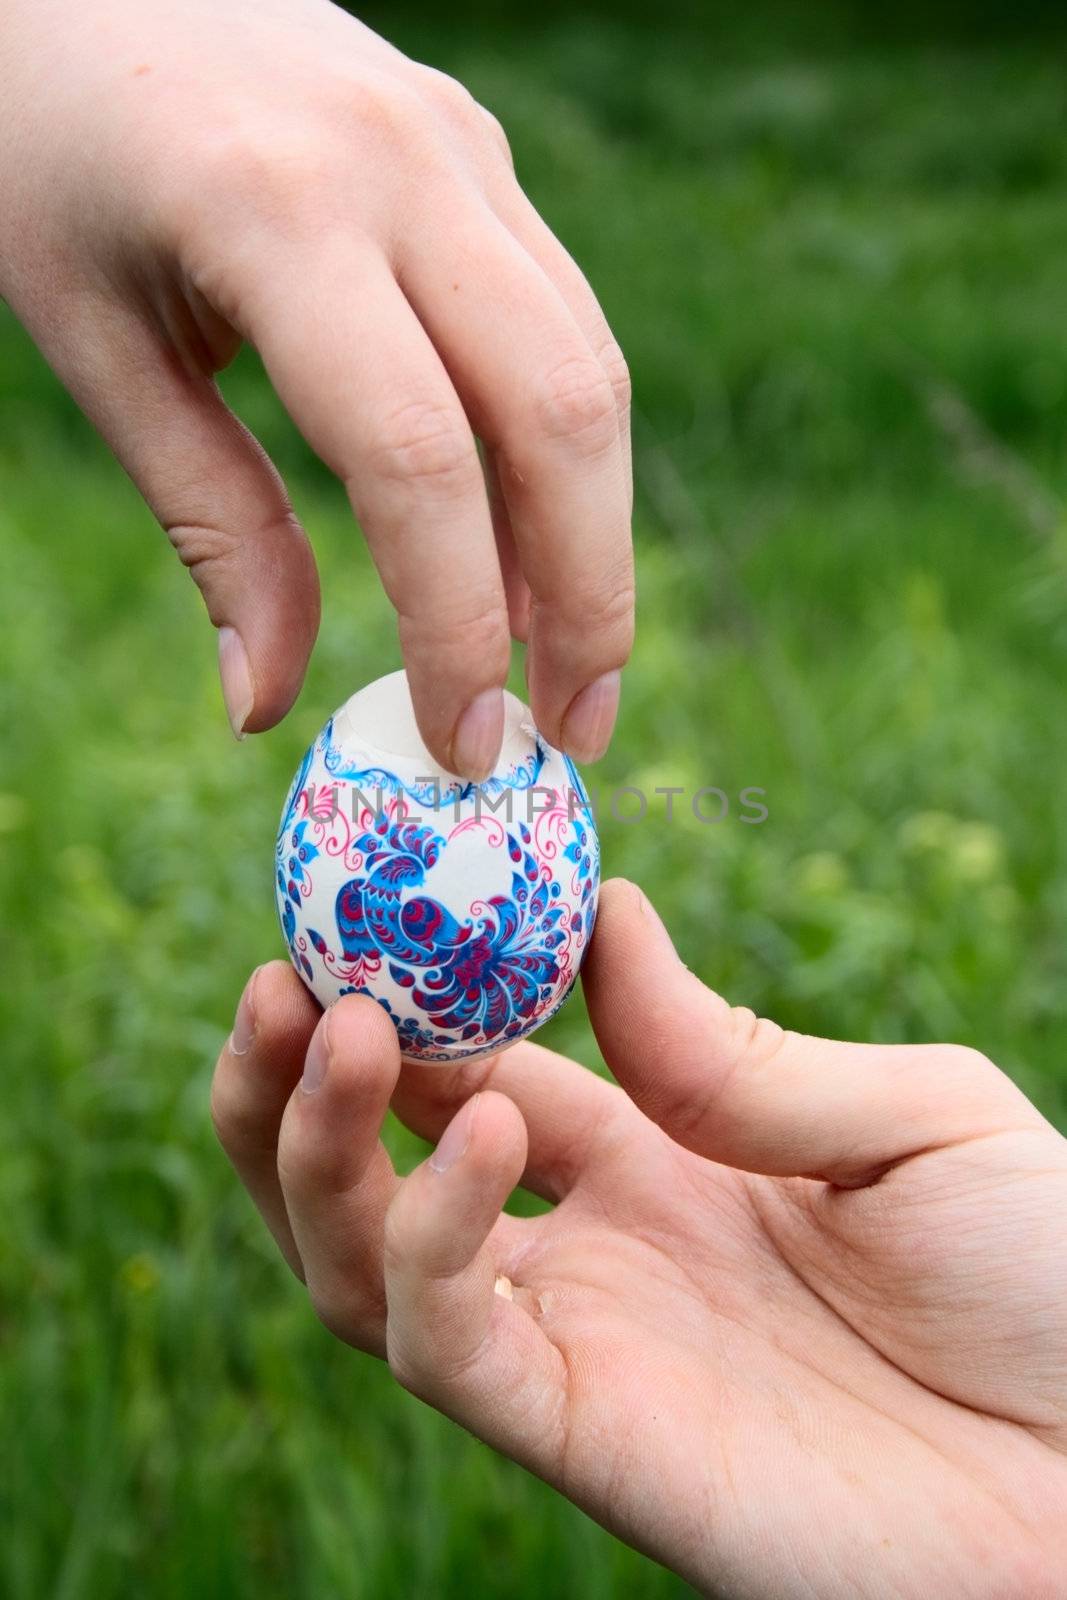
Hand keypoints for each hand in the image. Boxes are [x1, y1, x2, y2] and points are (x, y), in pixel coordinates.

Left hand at [0, 0, 631, 774]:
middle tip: (575, 729)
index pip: (418, 457)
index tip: (464, 742)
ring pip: (588, 367)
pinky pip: (559, 319)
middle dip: (589, 596)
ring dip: (593, 532)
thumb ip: (205, 523)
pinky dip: (560, 451)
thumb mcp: (95, 345)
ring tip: (562, 659)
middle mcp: (401, 164)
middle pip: (561, 411)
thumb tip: (266, 703)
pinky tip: (529, 541)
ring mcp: (457, 145)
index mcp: (274, 212)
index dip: (458, 623)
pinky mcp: (477, 151)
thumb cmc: (41, 151)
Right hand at [211, 880, 1066, 1596]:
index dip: (407, 1001)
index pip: (480, 1075)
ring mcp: (583, 1349)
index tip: (359, 910)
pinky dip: (426, 1236)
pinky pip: (450, 1345)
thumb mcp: (911, 1121)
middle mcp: (595, 1256)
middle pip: (379, 1174)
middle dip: (304, 1079)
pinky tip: (488, 1126)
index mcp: (661, 1168)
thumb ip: (740, 1050)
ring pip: (363, 1263)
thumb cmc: (1054, 1285)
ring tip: (322, 1027)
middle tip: (278, 980)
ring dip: (313, 1149)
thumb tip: (608, 913)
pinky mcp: (589, 1440)